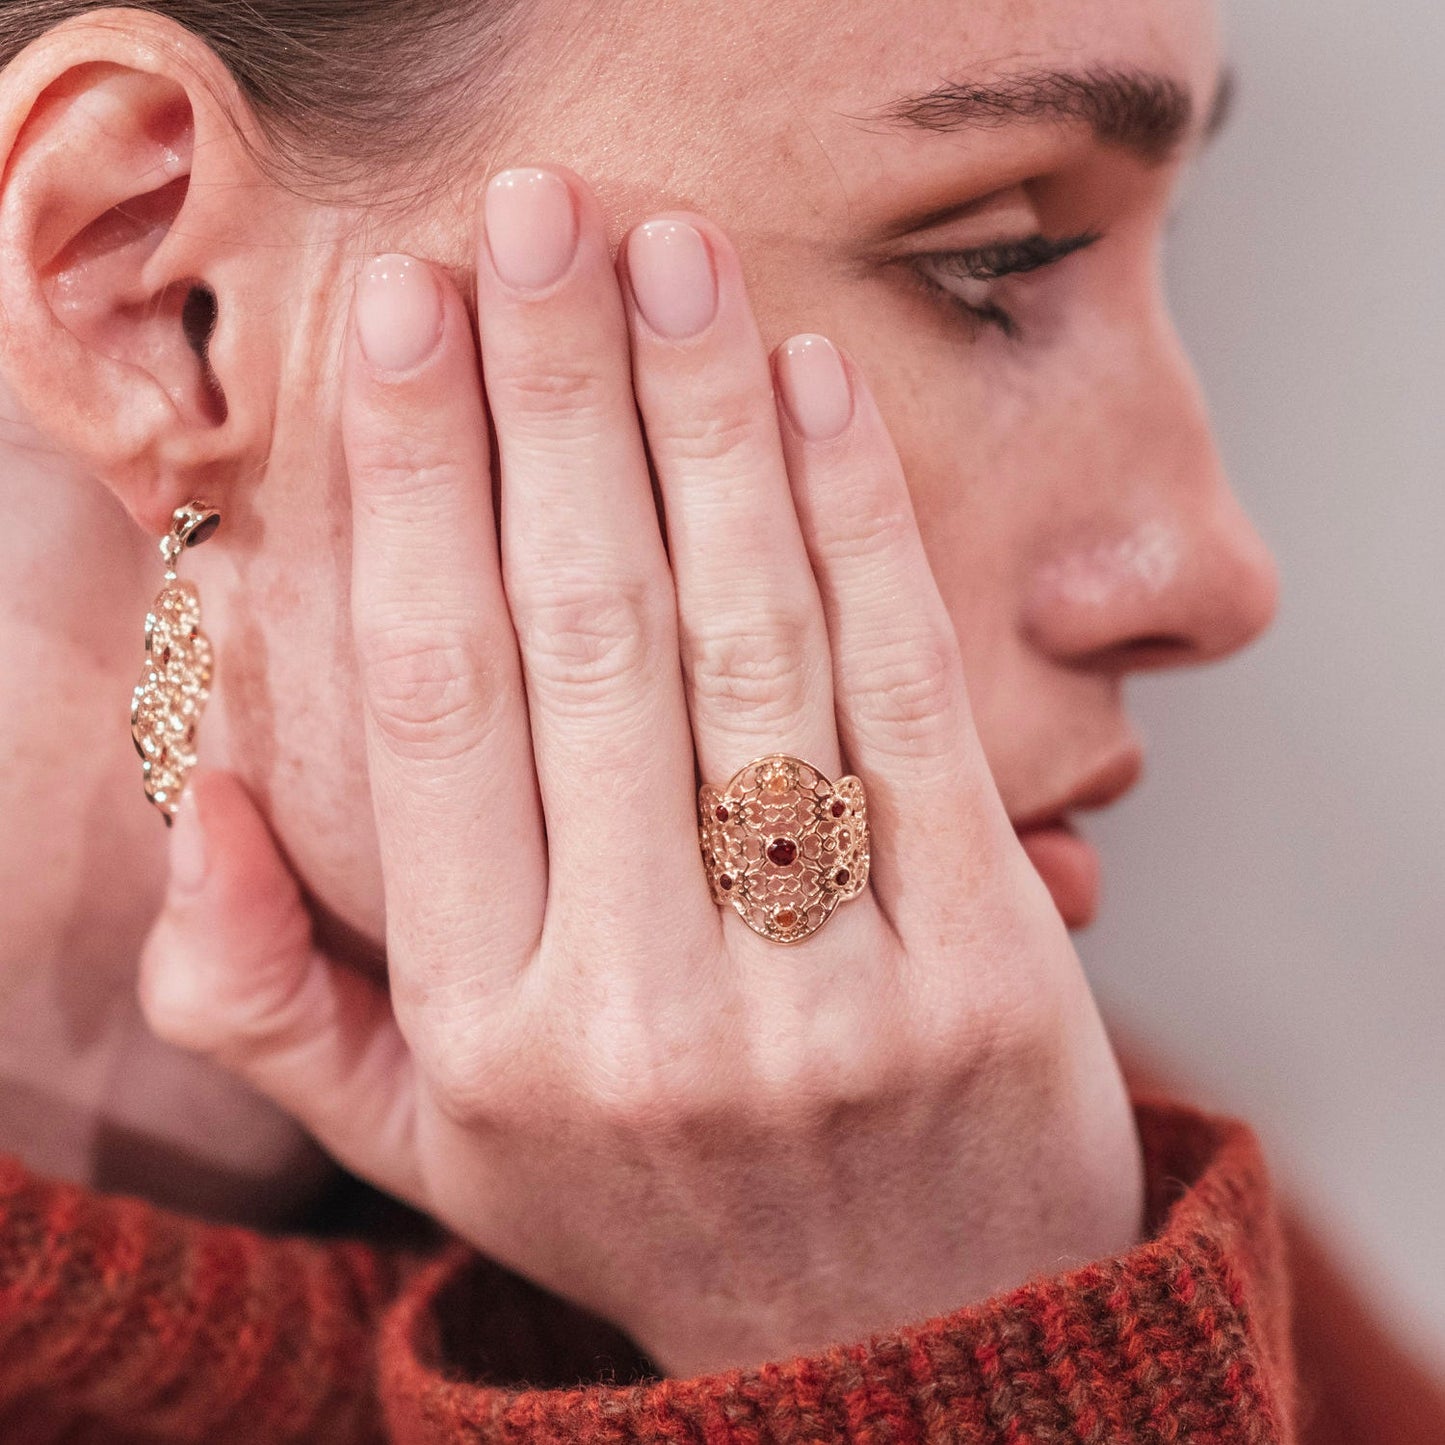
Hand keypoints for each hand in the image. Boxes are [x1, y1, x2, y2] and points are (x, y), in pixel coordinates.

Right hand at [140, 165, 1142, 1376]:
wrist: (898, 1348)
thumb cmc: (651, 1207)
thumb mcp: (426, 1144)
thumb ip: (269, 995)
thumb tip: (185, 787)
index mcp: (487, 1030)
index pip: (432, 699)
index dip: (416, 480)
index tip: (411, 313)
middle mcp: (643, 1004)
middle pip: (587, 634)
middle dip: (554, 398)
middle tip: (536, 216)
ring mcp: (824, 987)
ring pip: (750, 644)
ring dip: (704, 421)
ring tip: (671, 259)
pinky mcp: (981, 963)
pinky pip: (907, 701)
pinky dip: (858, 525)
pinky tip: (811, 388)